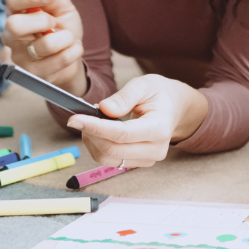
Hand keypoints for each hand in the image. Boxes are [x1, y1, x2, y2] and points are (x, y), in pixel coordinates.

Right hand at [1, 0, 86, 94]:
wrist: (70, 55)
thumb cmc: (61, 27)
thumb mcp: (62, 8)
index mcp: (16, 13)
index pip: (12, 0)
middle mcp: (11, 36)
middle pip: (14, 26)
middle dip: (43, 21)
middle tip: (54, 23)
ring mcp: (20, 57)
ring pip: (44, 45)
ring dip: (65, 37)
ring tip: (69, 37)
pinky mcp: (34, 74)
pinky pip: (60, 60)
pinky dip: (74, 50)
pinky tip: (72, 48)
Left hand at [65, 74, 207, 167]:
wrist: (174, 108)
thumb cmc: (158, 94)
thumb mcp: (143, 85)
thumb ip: (124, 97)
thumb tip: (102, 109)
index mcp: (159, 128)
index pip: (121, 134)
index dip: (95, 127)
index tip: (74, 119)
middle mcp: (156, 149)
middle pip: (112, 150)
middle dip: (90, 133)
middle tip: (80, 116)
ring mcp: (148, 159)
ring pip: (108, 158)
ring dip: (91, 141)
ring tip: (90, 122)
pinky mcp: (139, 163)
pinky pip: (110, 160)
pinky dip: (98, 147)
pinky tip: (98, 132)